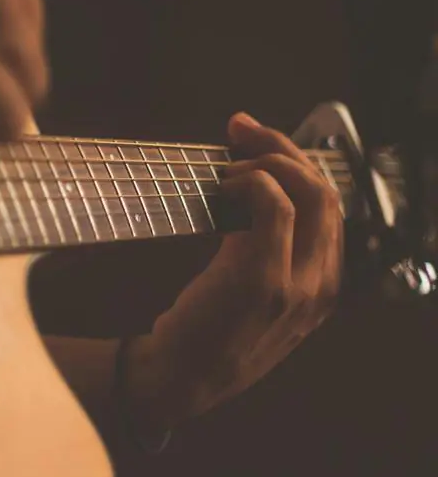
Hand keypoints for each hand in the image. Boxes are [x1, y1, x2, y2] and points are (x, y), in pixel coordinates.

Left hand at [129, 112, 342, 433]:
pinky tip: (224, 187)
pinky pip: (273, 205)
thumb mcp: (254, 296)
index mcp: (322, 287)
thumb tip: (251, 188)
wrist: (179, 379)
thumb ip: (266, 250)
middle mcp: (321, 285)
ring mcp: (297, 284)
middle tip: (243, 131)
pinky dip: (251, 182)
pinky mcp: (263, 279)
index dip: (297, 164)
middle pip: (326, 191)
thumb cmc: (206, 331)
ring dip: (267, 161)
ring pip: (308, 192)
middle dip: (285, 148)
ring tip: (229, 164)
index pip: (330, 207)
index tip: (258, 142)